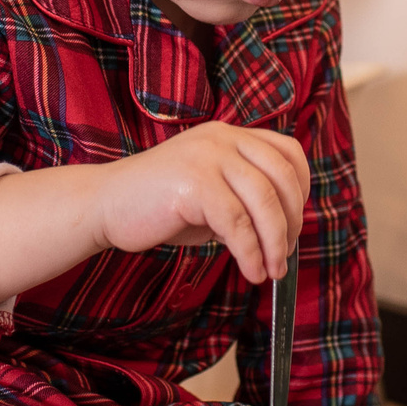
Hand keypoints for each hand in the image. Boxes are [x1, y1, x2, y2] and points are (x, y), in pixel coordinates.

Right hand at [88, 121, 309, 285]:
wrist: (105, 205)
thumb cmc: (159, 204)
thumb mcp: (212, 191)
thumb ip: (246, 197)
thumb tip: (286, 230)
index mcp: (230, 135)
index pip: (288, 152)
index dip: (301, 189)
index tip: (294, 223)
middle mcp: (223, 138)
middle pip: (282, 178)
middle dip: (291, 223)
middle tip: (284, 256)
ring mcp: (208, 157)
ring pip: (264, 202)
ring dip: (275, 244)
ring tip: (272, 271)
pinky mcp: (194, 183)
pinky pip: (237, 223)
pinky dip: (250, 253)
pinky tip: (250, 271)